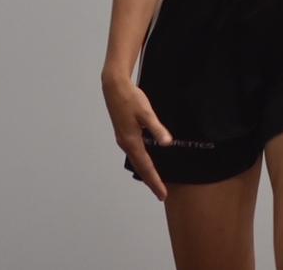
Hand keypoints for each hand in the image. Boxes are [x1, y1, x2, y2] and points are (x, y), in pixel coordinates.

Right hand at [102, 73, 172, 200]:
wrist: (114, 88)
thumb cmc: (131, 99)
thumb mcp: (146, 113)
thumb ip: (156, 128)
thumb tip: (167, 143)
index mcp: (131, 141)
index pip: (146, 166)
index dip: (155, 181)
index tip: (162, 194)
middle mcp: (125, 144)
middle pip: (139, 167)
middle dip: (150, 181)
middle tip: (160, 193)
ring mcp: (123, 139)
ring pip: (136, 161)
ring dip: (145, 172)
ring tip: (154, 181)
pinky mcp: (123, 133)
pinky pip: (134, 153)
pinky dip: (141, 161)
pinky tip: (146, 160)